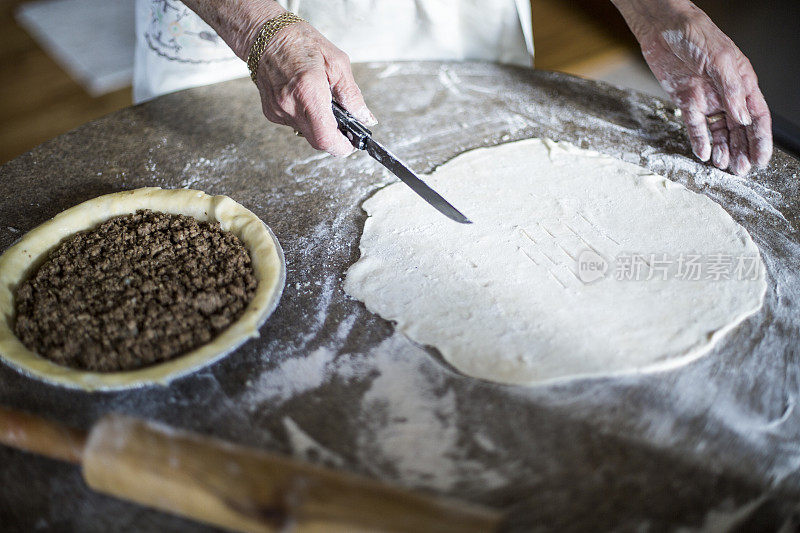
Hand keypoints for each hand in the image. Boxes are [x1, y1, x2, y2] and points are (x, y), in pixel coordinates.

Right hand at [252, 15, 375, 155]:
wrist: (266, 36)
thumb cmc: (300, 42)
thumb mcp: (337, 63)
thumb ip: (352, 95)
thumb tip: (364, 117)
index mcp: (308, 90)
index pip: (325, 137)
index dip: (341, 146)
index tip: (351, 143)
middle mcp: (290, 104)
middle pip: (317, 140)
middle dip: (333, 137)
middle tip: (343, 124)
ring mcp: (278, 111)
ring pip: (306, 133)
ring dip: (319, 125)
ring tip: (321, 101)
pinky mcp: (271, 113)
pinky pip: (294, 125)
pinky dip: (305, 118)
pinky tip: (305, 99)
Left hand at [614, 0, 771, 174]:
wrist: (662, 28)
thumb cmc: (695, 34)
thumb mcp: (719, 60)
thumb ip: (731, 90)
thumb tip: (742, 117)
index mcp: (742, 82)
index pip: (757, 116)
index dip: (761, 139)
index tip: (761, 160)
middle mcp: (727, 93)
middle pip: (740, 128)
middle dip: (742, 150)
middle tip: (741, 171)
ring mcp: (706, 98)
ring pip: (719, 131)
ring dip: (723, 149)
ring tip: (722, 166)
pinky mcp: (685, 100)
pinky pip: (694, 125)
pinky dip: (699, 140)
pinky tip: (703, 153)